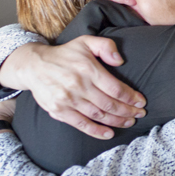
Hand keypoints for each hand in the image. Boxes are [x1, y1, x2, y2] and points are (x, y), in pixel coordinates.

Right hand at [0, 37, 146, 139]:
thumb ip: (105, 46)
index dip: (131, 97)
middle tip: (140, 114)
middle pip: (110, 104)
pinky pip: (82, 124)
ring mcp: (68, 100)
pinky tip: (109, 133)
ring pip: (99, 115)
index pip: (115, 88)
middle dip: (128, 111)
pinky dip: (97, 131)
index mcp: (87, 68)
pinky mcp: (59, 111)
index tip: (141, 102)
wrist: (34, 66)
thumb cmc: (65, 55)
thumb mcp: (85, 41)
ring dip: (117, 121)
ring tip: (129, 122)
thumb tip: (120, 61)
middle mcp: (78, 85)